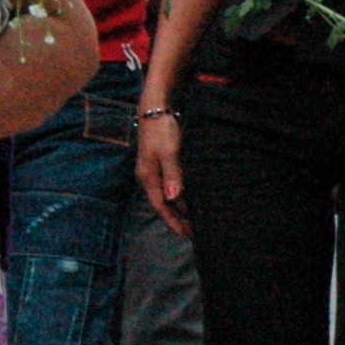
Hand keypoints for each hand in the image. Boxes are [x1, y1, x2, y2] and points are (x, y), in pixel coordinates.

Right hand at [138, 107, 188, 235]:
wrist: (154, 109)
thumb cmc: (162, 130)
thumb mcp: (168, 152)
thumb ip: (172, 174)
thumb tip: (173, 197)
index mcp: (148, 176)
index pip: (160, 206)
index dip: (172, 221)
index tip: (186, 234)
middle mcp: (149, 176)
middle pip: (163, 203)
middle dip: (177, 219)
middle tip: (194, 233)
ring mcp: (155, 169)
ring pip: (168, 194)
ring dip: (180, 207)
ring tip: (195, 219)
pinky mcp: (162, 162)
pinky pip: (171, 185)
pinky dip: (181, 195)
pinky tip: (191, 197)